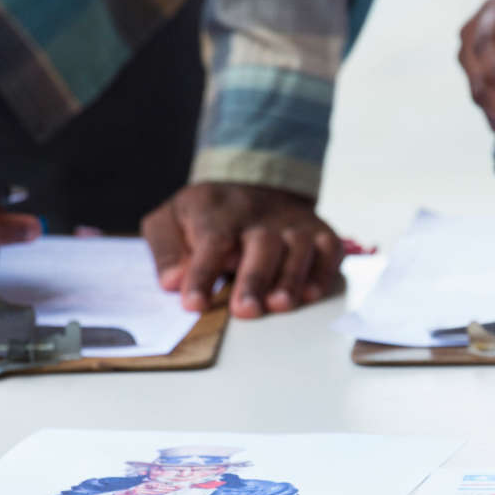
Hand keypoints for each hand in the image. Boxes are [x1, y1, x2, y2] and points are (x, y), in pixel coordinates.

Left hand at [141, 182, 343, 317]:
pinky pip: (328, 250)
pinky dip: (323, 271)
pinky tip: (311, 293)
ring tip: (280, 305)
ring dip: (291, 277)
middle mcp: (258, 216)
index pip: (211, 241)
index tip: (194, 304)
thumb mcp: (169, 220)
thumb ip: (166, 251)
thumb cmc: (208, 215)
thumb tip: (172, 282)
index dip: (202, 273)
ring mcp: (292, 224)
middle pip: (260, 244)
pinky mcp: (319, 232)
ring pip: (297, 248)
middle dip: (254, 278)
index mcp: (216, 211)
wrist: (255, 184)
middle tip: (246, 310)